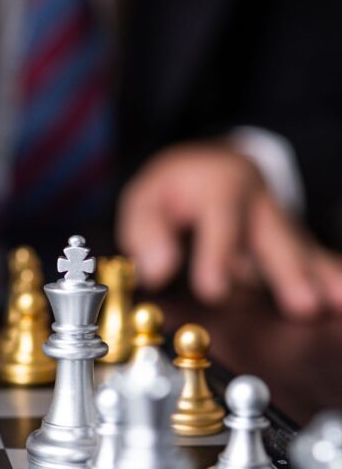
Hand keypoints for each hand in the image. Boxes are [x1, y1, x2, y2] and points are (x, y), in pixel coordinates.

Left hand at [117, 142, 341, 317]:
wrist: (212, 164)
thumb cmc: (175, 187)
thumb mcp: (145, 196)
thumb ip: (146, 230)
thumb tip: (157, 269)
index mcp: (222, 185)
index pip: (220, 223)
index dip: (216, 256)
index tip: (212, 290)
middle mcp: (259, 201)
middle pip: (273, 236)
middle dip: (286, 271)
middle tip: (301, 304)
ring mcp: (278, 220)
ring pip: (299, 248)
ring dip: (317, 276)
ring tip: (334, 302)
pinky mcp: (289, 238)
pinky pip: (311, 255)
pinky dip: (327, 273)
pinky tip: (339, 296)